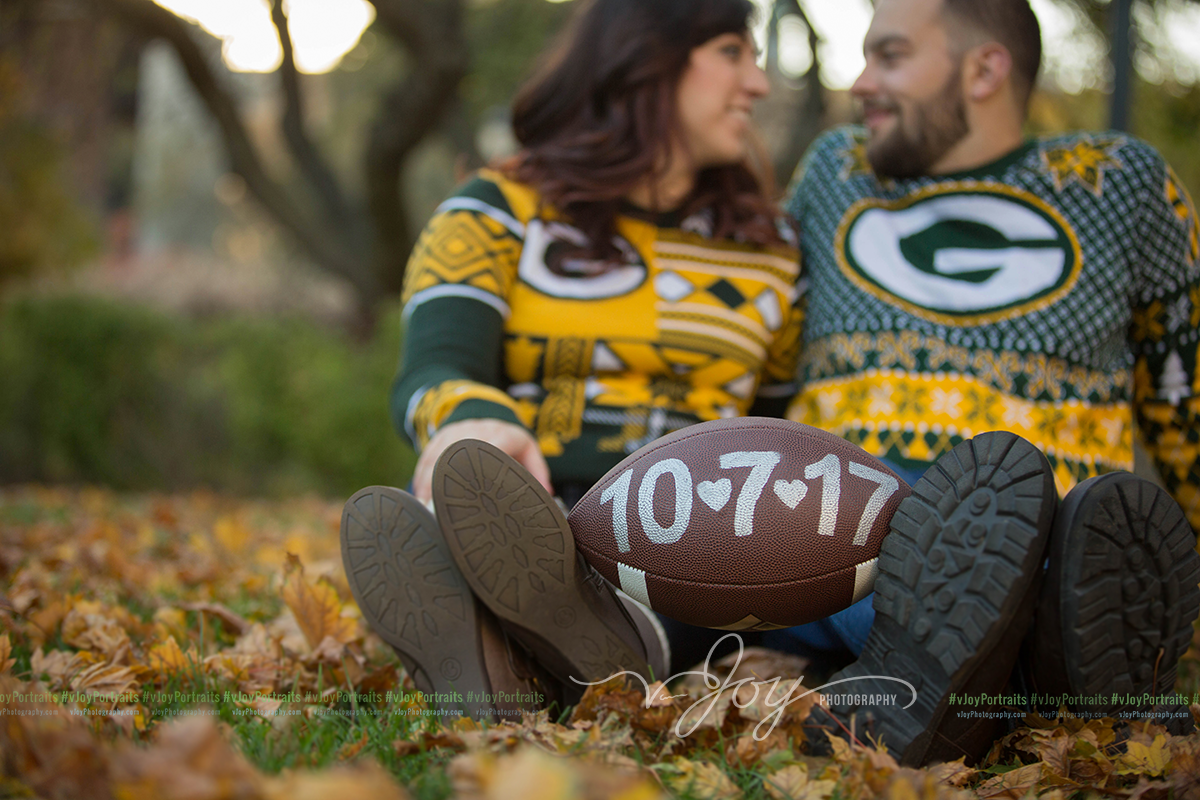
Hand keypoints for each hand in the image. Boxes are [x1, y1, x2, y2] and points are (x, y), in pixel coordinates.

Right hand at [411, 418, 552, 502]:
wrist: (489, 412)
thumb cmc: (511, 441)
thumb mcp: (527, 450)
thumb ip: (537, 471)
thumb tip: (547, 495)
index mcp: (502, 433)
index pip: (491, 450)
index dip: (479, 471)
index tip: (470, 494)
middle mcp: (477, 428)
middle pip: (458, 456)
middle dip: (448, 482)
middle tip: (441, 510)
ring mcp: (456, 430)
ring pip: (438, 457)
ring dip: (430, 483)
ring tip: (427, 508)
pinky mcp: (440, 435)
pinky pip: (427, 456)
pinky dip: (422, 476)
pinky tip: (420, 496)